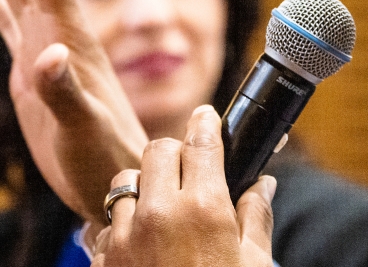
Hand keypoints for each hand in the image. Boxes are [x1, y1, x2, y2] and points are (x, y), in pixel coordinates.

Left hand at [92, 106, 275, 266]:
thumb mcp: (253, 264)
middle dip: (174, 153)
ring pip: (124, 182)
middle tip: (189, 167)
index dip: (206, 123)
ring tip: (162, 207)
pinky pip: (107, 225)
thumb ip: (257, 217)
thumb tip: (263, 183)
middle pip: (157, 150)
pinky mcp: (104, 261)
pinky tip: (142, 244)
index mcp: (204, 208)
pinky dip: (123, 226)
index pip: (201, 141)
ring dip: (143, 187)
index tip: (207, 116)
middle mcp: (158, 213)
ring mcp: (125, 237)